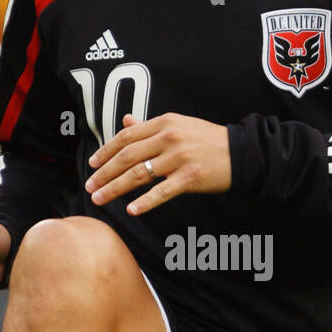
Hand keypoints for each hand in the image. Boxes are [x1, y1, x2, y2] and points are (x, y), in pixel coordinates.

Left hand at [84, 113, 231, 215]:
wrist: (241, 153)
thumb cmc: (208, 140)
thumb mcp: (178, 125)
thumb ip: (149, 126)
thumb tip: (126, 121)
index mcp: (164, 123)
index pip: (126, 137)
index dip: (105, 151)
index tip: (92, 164)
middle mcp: (169, 138)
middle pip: (127, 157)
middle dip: (104, 173)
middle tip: (90, 186)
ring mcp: (179, 158)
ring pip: (138, 175)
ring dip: (115, 188)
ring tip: (100, 199)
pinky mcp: (190, 177)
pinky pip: (161, 192)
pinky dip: (144, 202)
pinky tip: (131, 210)